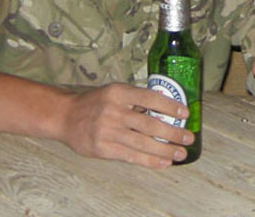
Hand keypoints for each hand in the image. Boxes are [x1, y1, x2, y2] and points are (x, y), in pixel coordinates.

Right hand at [60, 83, 194, 167]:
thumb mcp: (114, 92)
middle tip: (188, 138)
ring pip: (143, 142)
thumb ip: (136, 100)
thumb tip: (166, 111)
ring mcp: (108, 131)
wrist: (65, 116)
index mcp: (119, 92)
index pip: (150, 98)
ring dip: (165, 150)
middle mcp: (114, 111)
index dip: (170, 106)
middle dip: (173, 133)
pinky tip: (163, 163)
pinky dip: (150, 160)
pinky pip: (131, 156)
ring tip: (180, 154)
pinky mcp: (103, 148)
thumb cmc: (95, 103)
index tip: (185, 114)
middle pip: (149, 123)